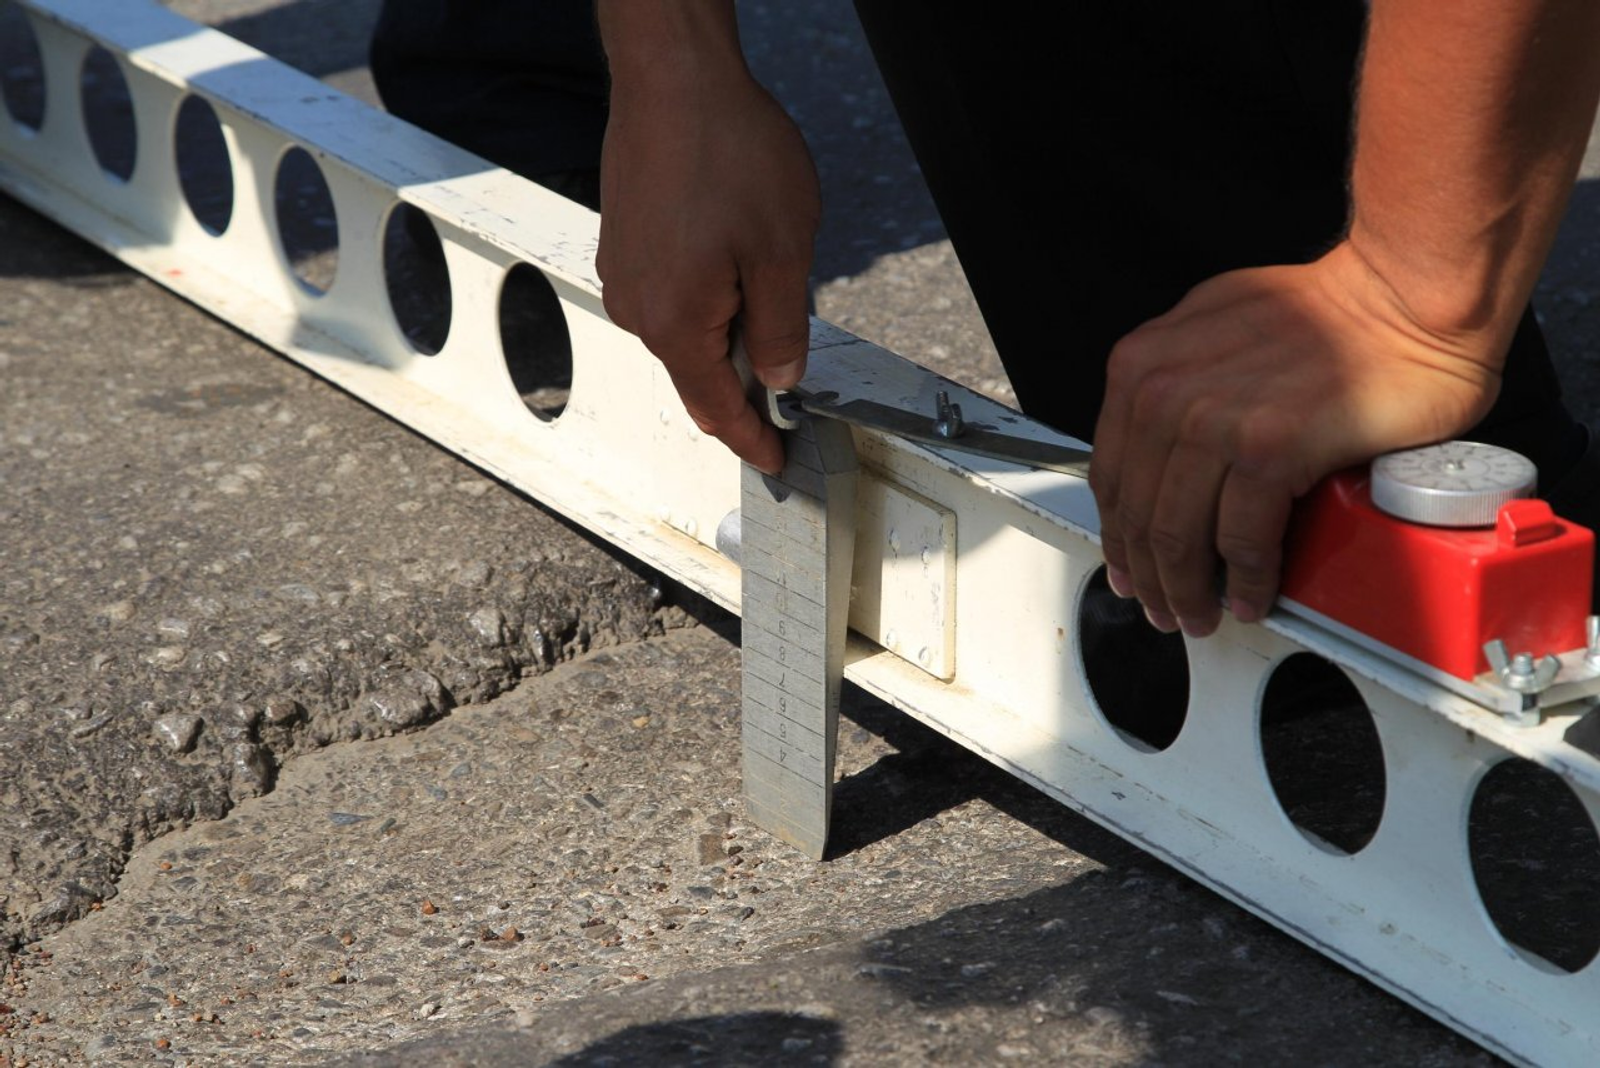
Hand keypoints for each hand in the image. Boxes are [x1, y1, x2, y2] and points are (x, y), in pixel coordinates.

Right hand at [596, 41, 818, 474]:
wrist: (673, 76)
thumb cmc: (727, 152)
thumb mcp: (782, 253)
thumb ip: (781, 329)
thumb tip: (780, 378)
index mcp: (675, 324)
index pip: (716, 410)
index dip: (752, 441)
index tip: (776, 463)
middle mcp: (637, 307)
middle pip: (699, 372)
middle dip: (748, 374)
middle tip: (795, 357)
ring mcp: (624, 273)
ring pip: (687, 329)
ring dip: (730, 324)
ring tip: (768, 271)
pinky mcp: (623, 243)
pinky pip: (671, 292)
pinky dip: (708, 293)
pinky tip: (736, 251)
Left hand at [1089, 240, 1502, 636]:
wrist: (1404, 297)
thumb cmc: (1329, 314)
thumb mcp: (1213, 333)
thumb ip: (1176, 386)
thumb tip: (1161, 461)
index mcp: (1142, 365)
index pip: (1112, 475)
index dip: (1119, 536)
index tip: (1131, 569)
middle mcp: (1164, 390)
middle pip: (1139, 514)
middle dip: (1150, 576)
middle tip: (1167, 610)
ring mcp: (1212, 420)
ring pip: (1179, 536)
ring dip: (1190, 591)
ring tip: (1203, 616)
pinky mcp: (1267, 448)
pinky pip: (1242, 540)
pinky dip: (1245, 581)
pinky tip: (1250, 599)